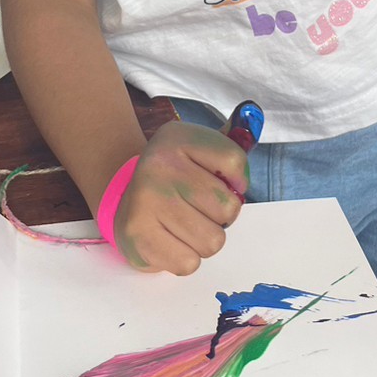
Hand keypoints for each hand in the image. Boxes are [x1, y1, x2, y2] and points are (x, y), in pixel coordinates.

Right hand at [113, 121, 248, 274]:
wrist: (123, 203)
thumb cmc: (174, 180)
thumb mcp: (198, 151)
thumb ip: (230, 140)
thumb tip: (254, 112)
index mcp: (177, 139)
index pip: (235, 162)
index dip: (239, 181)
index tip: (223, 182)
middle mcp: (160, 165)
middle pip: (228, 207)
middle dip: (220, 216)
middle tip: (197, 208)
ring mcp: (147, 201)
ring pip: (213, 240)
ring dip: (204, 239)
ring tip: (184, 225)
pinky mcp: (139, 235)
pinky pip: (189, 263)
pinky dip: (185, 258)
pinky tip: (170, 240)